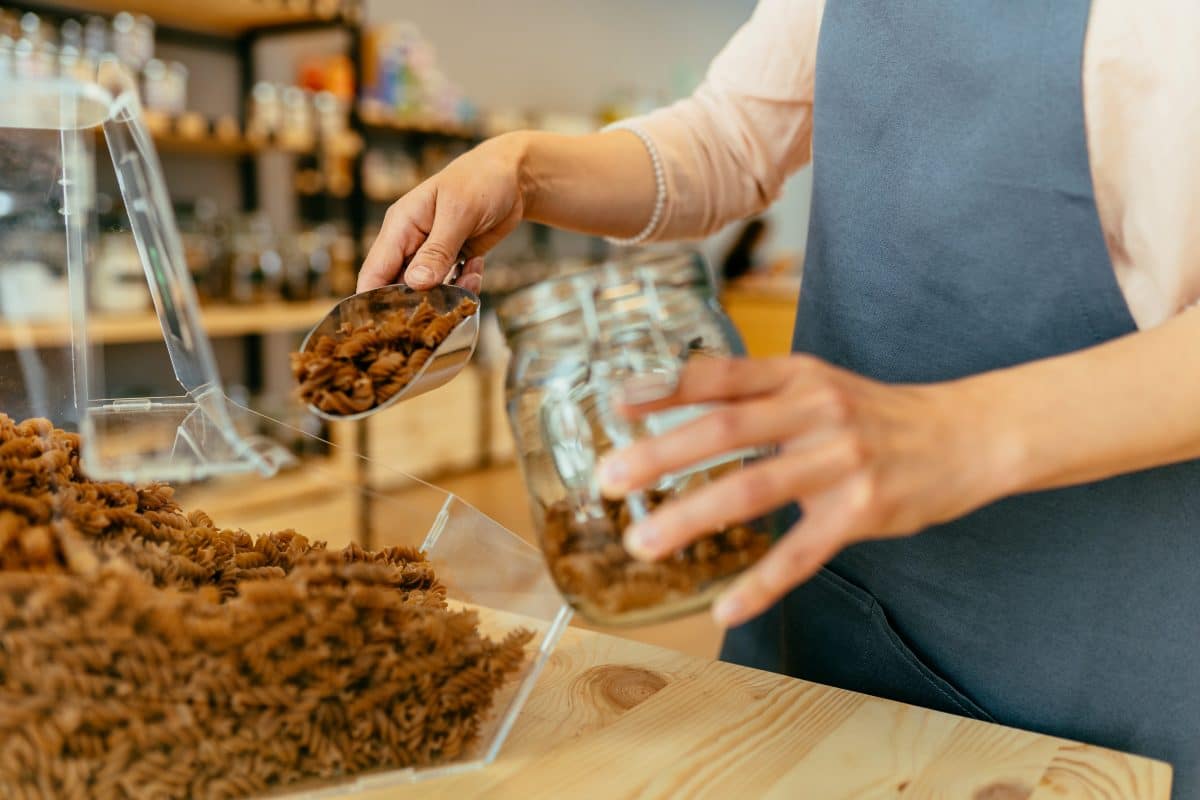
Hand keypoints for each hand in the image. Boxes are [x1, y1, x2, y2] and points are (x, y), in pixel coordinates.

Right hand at [357, 133, 531, 294]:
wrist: (514, 176)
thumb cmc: (481, 181)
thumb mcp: (458, 213)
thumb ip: (437, 250)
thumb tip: (414, 283)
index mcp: (400, 226)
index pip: (374, 272)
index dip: (375, 302)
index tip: (389, 328)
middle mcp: (410, 242)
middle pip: (399, 288)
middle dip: (420, 303)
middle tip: (443, 308)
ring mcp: (431, 253)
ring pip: (428, 291)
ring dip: (449, 293)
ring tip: (470, 276)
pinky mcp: (452, 260)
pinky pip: (452, 285)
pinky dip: (465, 285)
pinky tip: (477, 268)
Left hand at [596, 356, 1019, 627]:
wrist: (965, 435)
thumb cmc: (874, 414)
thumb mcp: (817, 384)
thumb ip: (756, 392)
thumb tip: (677, 398)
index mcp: (798, 376)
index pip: (721, 374)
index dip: (666, 386)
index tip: (615, 403)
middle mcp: (816, 411)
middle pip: (726, 429)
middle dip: (660, 455)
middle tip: (605, 478)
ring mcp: (841, 461)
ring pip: (754, 489)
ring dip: (691, 516)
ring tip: (643, 541)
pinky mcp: (862, 511)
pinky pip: (802, 553)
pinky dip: (760, 583)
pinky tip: (724, 607)